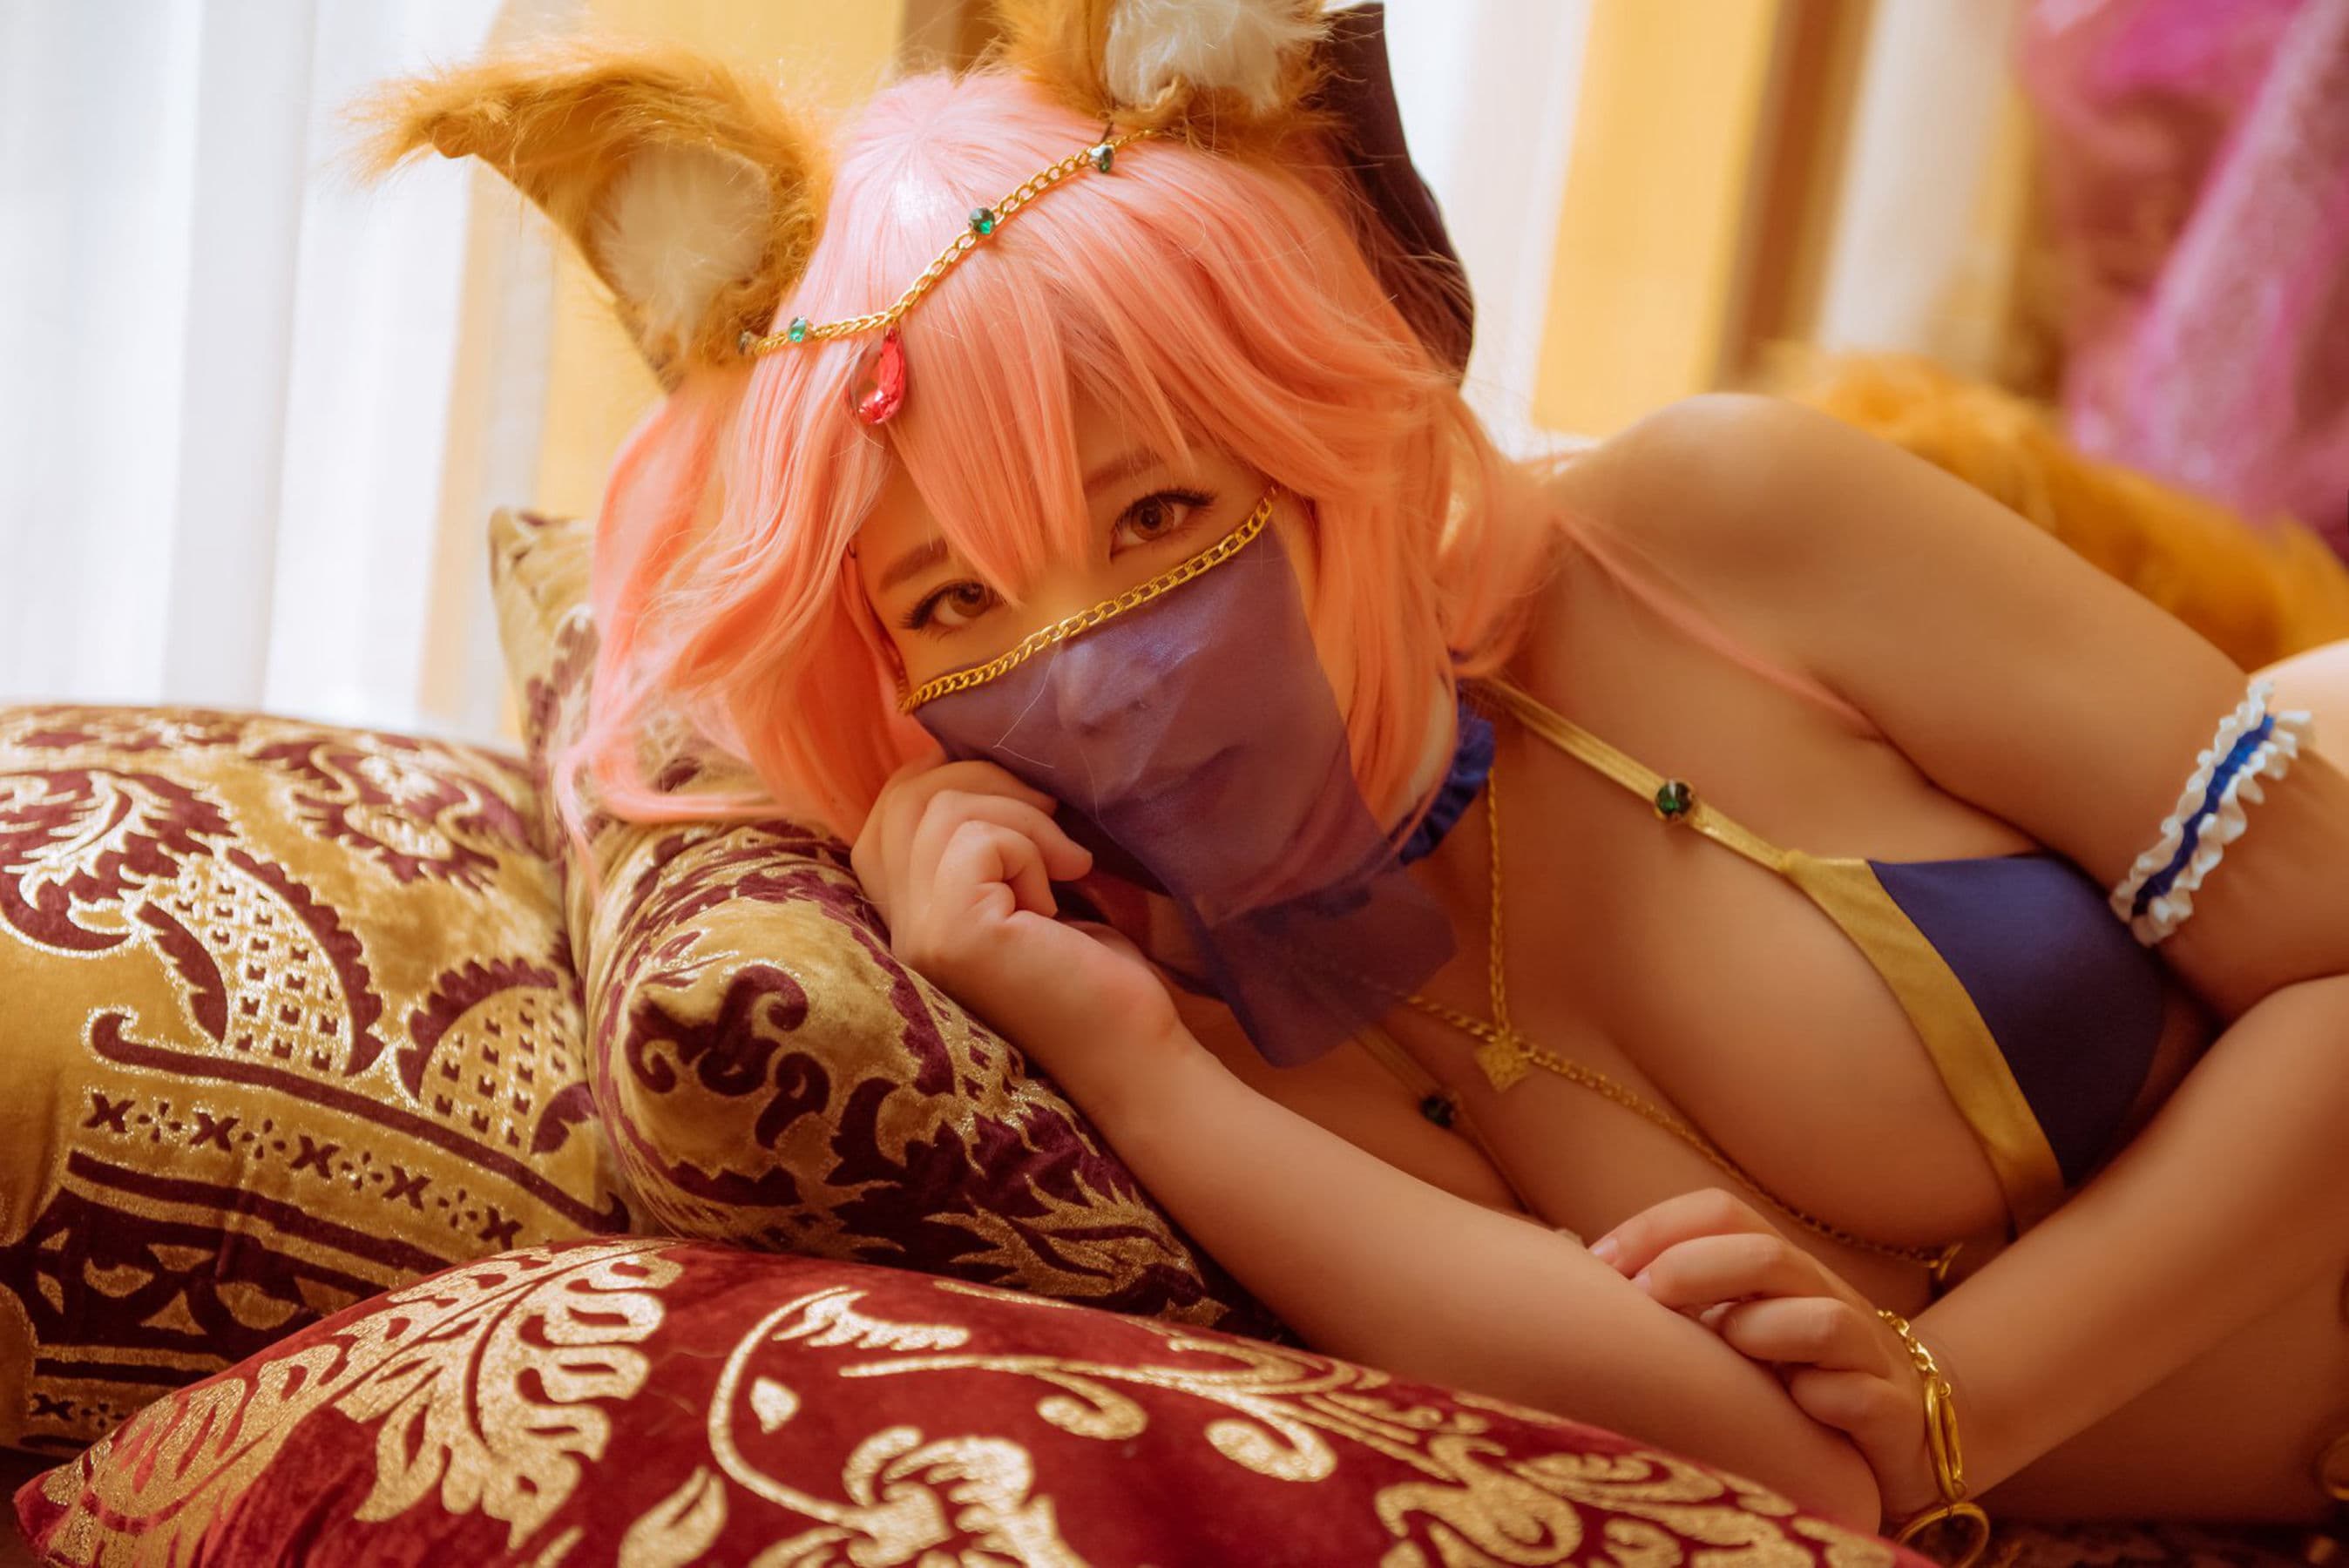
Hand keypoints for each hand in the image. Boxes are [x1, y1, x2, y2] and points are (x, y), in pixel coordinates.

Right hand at [850, 756, 1193, 1110]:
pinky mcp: (953, 937)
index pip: (889, 807)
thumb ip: (984, 837)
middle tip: (1053, 816)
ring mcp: (919, 937)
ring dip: (1023, 817)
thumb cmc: (1094, 969)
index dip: (952, 777)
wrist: (1135, 1052)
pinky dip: (1033, 846)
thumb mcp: (1027, 885)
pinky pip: (977, 839)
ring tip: (1067, 864)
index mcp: (907, 917)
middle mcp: (897, 930)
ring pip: (943, 809)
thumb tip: (980, 756)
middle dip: (990, 780)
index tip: (1022, 799)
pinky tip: (1065, 889)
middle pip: (908, 797)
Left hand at [1589, 1188, 1940, 1522]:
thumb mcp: (1732, 1330)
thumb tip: (1582, 1276)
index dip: (1655, 1228)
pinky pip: (1859, 1395)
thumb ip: (1678, 1300)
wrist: (1906, 1436)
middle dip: (1693, 1270)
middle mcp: (1825, 1295)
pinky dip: (1822, 1398)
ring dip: (1760, 1333)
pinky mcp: (1896, 1413)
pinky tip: (1795, 1410)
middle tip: (1643, 1303)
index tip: (1598, 1267)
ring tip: (1727, 1354)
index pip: (1719, 1212)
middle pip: (1764, 1253)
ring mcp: (1867, 1353)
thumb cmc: (1793, 1378)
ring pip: (1821, 1319)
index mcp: (1778, 1269)